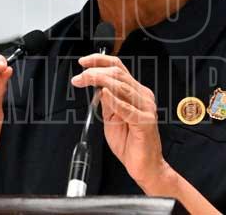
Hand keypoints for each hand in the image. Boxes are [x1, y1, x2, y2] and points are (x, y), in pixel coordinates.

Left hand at [72, 54, 168, 189]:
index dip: (100, 61)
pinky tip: (104, 94)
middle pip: (118, 74)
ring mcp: (146, 108)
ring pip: (122, 86)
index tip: (83, 61)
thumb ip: (107, 102)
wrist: (145, 166)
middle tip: (79, 77)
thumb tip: (96, 86)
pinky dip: (115, 100)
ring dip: (100, 80)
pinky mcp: (145, 122)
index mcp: (136, 93)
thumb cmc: (130, 143)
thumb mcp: (112, 118)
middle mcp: (143, 97)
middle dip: (95, 71)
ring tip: (85, 80)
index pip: (119, 68)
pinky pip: (128, 108)